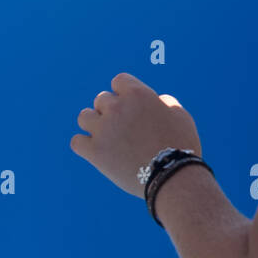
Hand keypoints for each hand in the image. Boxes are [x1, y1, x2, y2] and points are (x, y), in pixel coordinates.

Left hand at [70, 72, 201, 197]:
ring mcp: (103, 129)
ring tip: (105, 136)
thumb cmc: (181, 146)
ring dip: (93, 124)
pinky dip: (84, 145)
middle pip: (101, 99)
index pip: (118, 81)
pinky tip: (95, 151)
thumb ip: (164, 101)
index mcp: (137, 94)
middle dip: (111, 111)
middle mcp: (116, 107)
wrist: (173, 177)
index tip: (130, 106)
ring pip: (84, 117)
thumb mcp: (181, 115)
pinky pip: (77, 142)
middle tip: (122, 127)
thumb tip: (156, 99)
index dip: (123, 93)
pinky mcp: (95, 151)